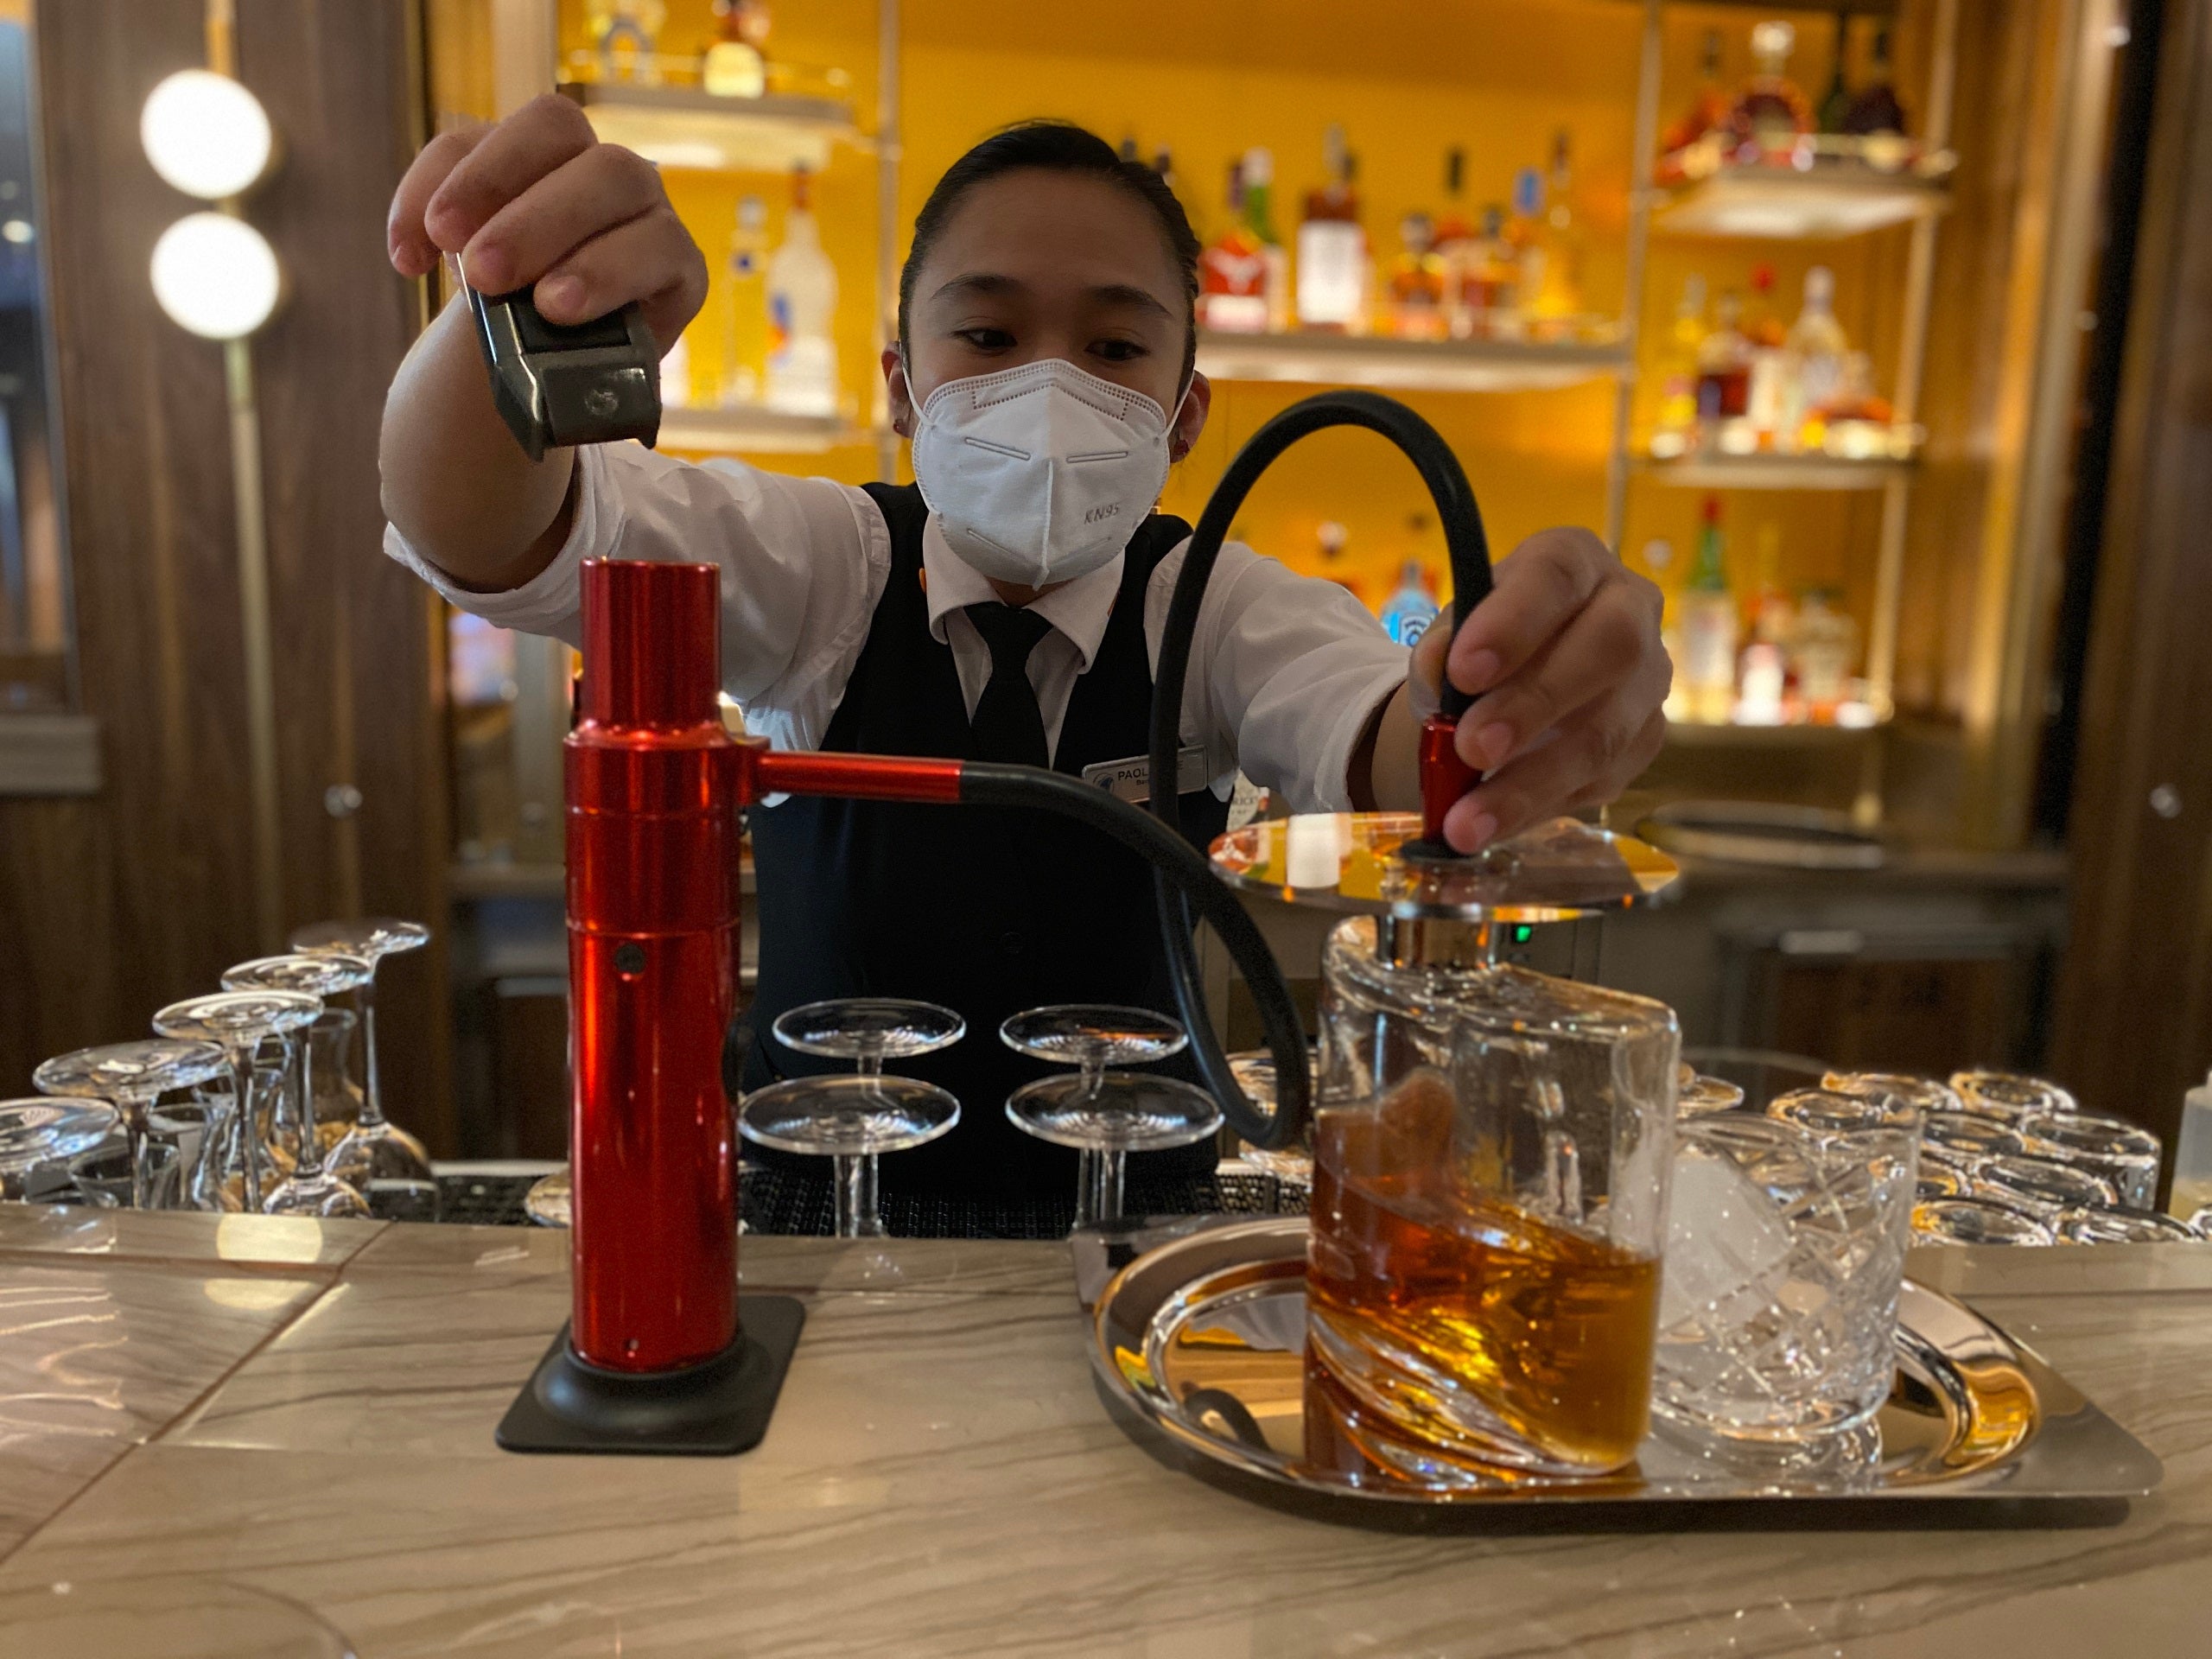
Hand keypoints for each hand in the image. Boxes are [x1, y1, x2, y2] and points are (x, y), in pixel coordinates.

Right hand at [387, 94, 707, 353]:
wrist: (535, 346)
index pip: (660, 242)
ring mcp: (574, 162)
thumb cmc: (571, 366)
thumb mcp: (582, 379)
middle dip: (541, 223)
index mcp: (669, 262)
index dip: (609, 269)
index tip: (553, 309)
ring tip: (442, 242)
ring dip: (487, 182)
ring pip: (550, 130)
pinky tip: (409, 259)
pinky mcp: (507, 149)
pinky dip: (426, 191)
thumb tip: (551, 383)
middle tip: (487, 276)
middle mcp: (636, 200)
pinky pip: (465, 141)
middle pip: (609, 174)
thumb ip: (576, 367)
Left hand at [1410, 528, 1669, 851]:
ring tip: (1467, 820)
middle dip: (1535, 703)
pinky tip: (1491, 825)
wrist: (1508, 688)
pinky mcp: (1645, 740)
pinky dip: (1536, 808)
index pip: (1556, 577)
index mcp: (1573, 563)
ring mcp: (1647, 679)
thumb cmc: (1484, 647)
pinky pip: (1599, 780)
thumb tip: (1440, 671)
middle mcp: (1628, 609)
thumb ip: (1440, 649)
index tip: (1464, 671)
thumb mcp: (1451, 637)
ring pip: (1606, 732)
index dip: (1513, 623)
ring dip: (1531, 782)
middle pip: (1609, 649)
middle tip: (1472, 747)